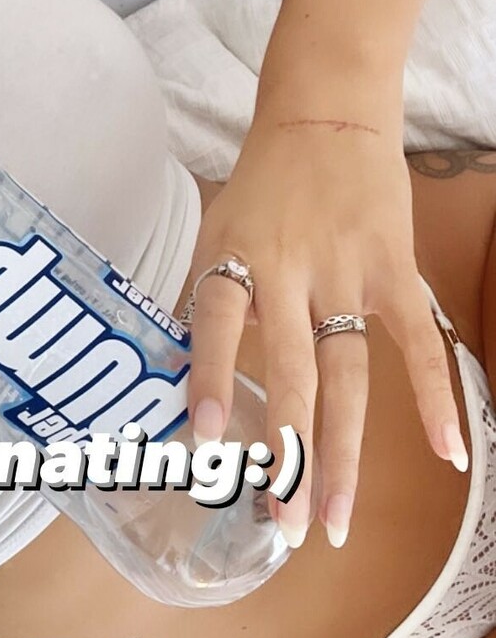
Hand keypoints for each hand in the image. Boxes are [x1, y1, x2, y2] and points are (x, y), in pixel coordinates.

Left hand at [181, 114, 469, 549]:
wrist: (328, 115)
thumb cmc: (263, 186)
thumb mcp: (217, 232)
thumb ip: (209, 304)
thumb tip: (187, 385)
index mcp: (238, 256)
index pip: (219, 323)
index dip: (212, 380)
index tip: (206, 440)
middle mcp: (293, 271)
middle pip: (293, 372)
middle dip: (288, 452)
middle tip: (282, 522)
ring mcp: (349, 275)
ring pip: (349, 376)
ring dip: (341, 452)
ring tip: (330, 519)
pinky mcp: (394, 274)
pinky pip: (419, 344)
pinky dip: (434, 399)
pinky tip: (448, 454)